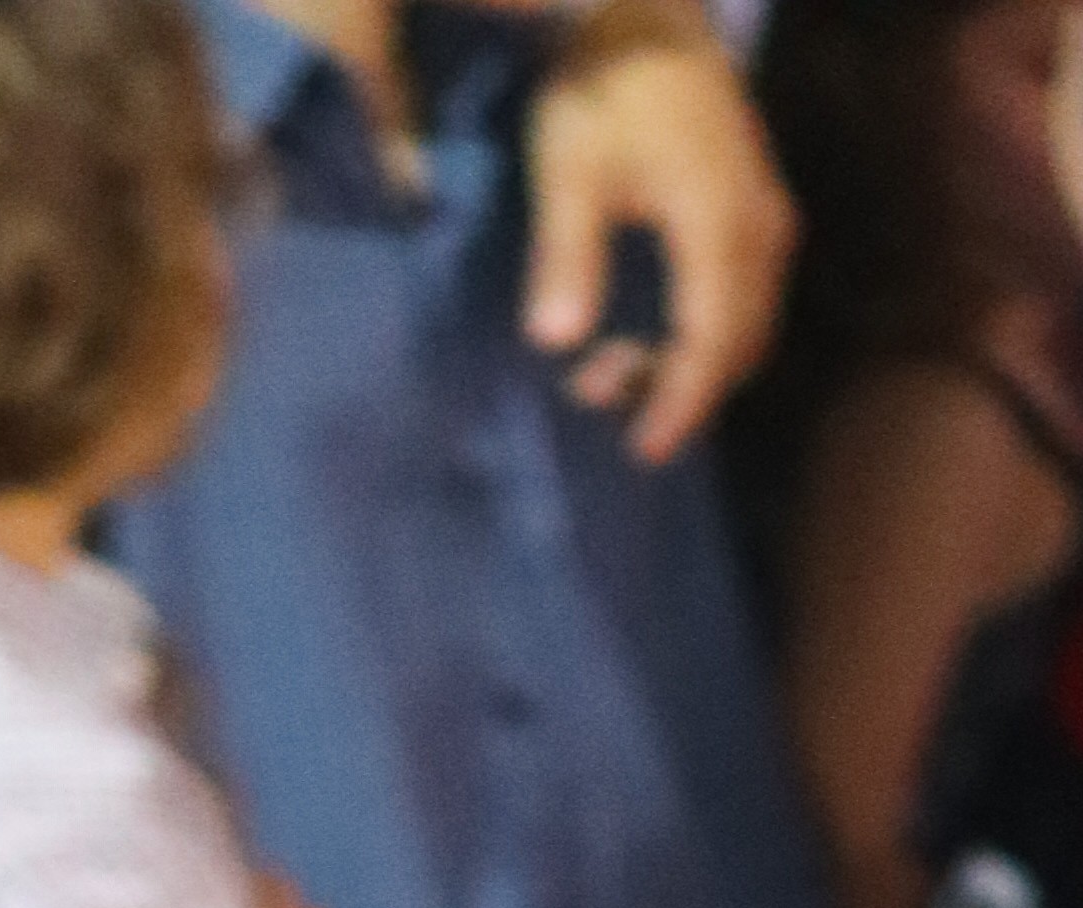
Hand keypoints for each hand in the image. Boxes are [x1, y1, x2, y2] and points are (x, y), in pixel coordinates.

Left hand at [520, 3, 797, 460]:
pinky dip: (704, 328)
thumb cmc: (607, 87)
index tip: (646, 449)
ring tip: (612, 369)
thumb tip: (556, 340)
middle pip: (739, 341)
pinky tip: (649, 334)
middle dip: (680, 389)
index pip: (711, 339)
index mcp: (717, 221)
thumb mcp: (570, 169)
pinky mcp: (756, 204)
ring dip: (690, 361)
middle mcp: (759, 225)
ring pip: (747, 319)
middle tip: (607, 405)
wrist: (651, 15)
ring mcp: (766, 212)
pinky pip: (746, 291)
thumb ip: (567, 255)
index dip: (681, 401)